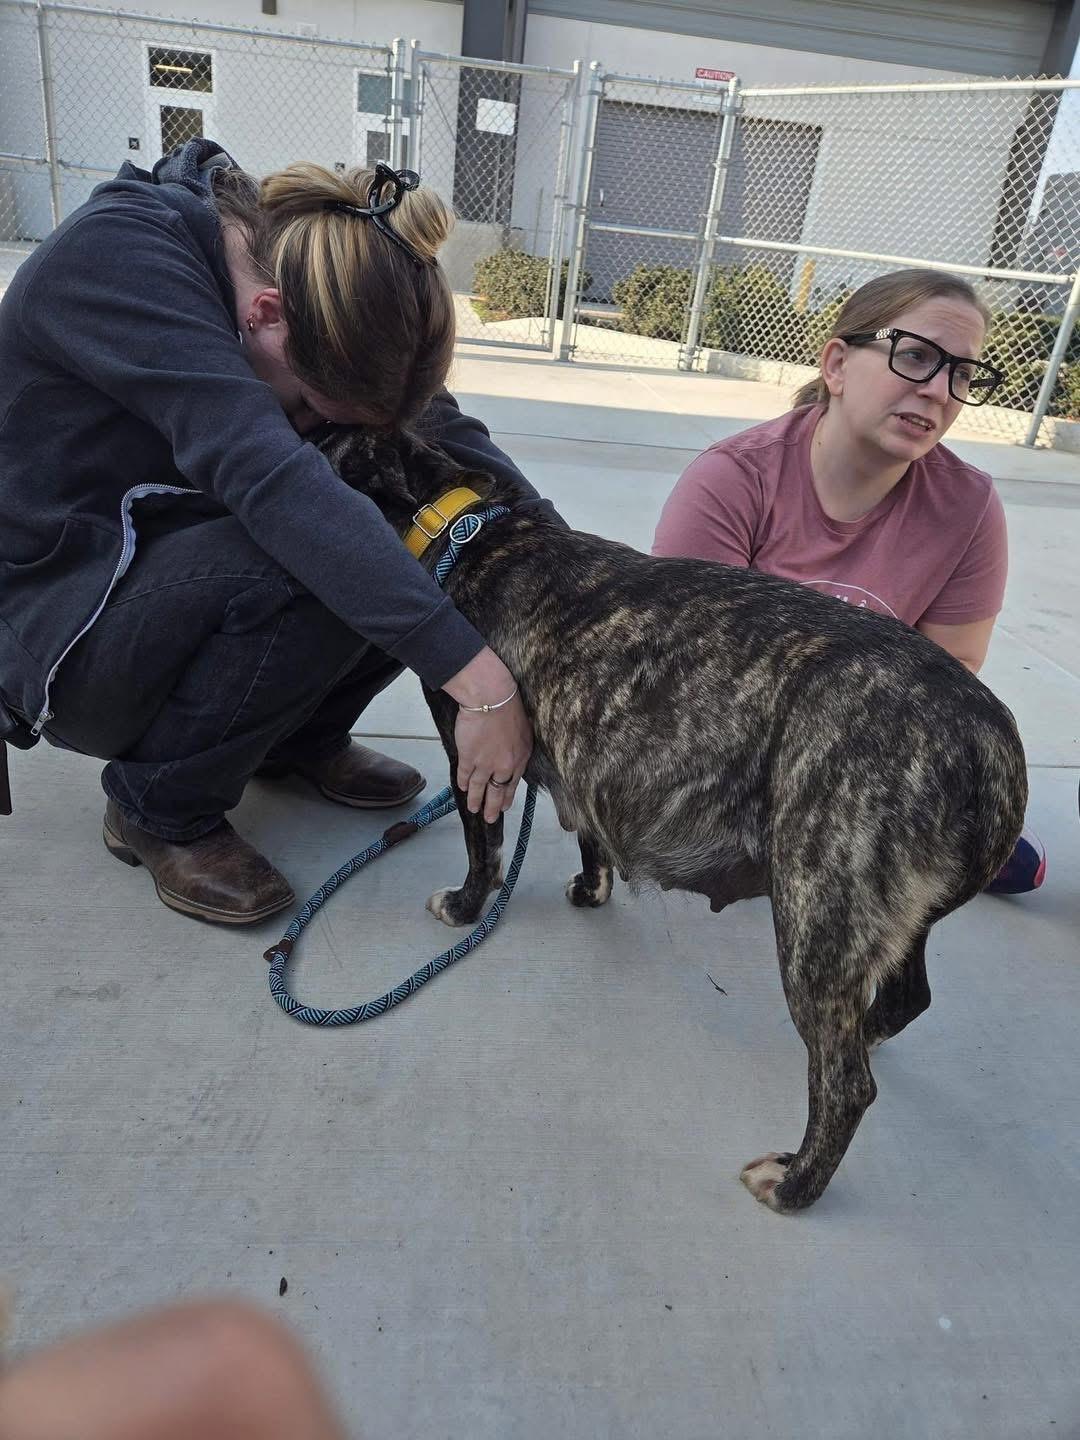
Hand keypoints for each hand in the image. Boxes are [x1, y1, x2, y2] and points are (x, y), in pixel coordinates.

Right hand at [443, 648, 531, 822]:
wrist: (492, 698)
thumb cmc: (509, 707)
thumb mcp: (523, 732)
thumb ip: (517, 749)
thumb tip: (512, 759)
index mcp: (520, 758)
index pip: (513, 784)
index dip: (508, 797)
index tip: (504, 806)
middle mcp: (504, 765)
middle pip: (497, 792)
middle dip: (492, 807)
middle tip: (489, 818)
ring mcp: (485, 763)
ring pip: (479, 787)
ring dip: (475, 799)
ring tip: (473, 808)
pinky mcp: (468, 757)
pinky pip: (465, 775)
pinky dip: (463, 782)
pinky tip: (462, 788)